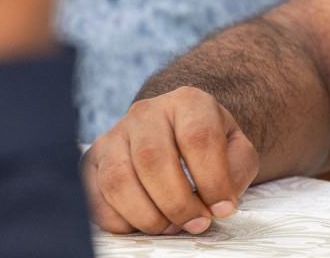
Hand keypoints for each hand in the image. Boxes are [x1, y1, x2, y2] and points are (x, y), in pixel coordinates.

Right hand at [83, 86, 259, 234]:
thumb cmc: (207, 144)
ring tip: (170, 226)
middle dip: (177, 203)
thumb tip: (220, 205)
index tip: (222, 208)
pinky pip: (93, 195)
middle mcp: (146, 112)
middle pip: (153, 159)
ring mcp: (114, 134)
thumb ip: (237, 170)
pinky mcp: (92, 159)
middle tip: (195, 223)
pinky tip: (141, 224)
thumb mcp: (236, 149)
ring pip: (118, 179)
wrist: (175, 131)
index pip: (198, 137)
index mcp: (187, 102)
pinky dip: (118, 220)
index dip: (212, 179)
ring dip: (146, 215)